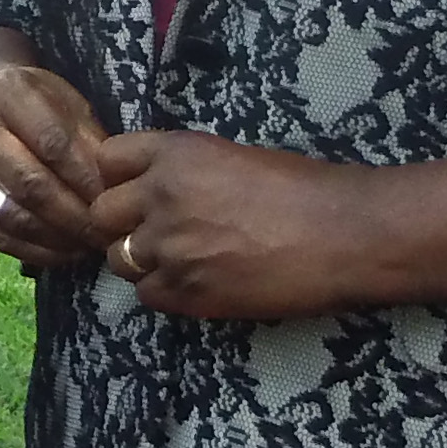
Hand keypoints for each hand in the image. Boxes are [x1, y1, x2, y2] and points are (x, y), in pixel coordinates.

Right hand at [0, 53, 113, 269]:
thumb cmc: (37, 102)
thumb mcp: (67, 103)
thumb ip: (88, 140)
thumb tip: (113, 189)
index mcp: (10, 96)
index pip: (52, 144)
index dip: (86, 178)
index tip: (114, 200)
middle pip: (29, 184)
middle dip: (73, 215)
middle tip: (105, 233)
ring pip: (10, 216)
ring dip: (55, 238)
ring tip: (87, 245)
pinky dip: (35, 251)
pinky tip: (64, 252)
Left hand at [90, 131, 384, 321]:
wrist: (343, 234)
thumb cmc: (304, 188)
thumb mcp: (233, 156)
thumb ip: (185, 170)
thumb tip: (157, 188)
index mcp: (175, 153)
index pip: (108, 160)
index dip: (120, 179)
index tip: (137, 191)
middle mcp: (160, 195)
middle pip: (102, 214)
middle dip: (123, 223)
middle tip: (155, 232)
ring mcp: (168, 246)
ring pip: (118, 259)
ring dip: (142, 261)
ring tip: (182, 261)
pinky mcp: (184, 291)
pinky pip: (146, 294)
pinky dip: (165, 291)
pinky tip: (197, 283)